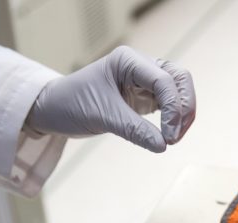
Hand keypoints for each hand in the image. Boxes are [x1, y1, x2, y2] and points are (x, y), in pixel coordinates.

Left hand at [28, 45, 195, 152]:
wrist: (54, 109)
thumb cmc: (71, 104)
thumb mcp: (103, 116)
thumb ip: (135, 130)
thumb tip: (163, 146)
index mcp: (129, 60)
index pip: (164, 80)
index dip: (173, 109)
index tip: (169, 138)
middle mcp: (140, 66)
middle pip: (179, 80)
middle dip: (183, 108)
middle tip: (175, 138)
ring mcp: (144, 81)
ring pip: (178, 91)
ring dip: (182, 114)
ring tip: (173, 139)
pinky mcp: (143, 97)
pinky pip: (168, 105)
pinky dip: (173, 119)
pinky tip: (168, 136)